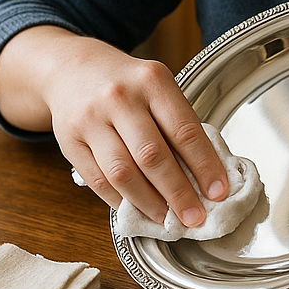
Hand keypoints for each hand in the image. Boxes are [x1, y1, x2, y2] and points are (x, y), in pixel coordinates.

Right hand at [0, 27, 229, 226]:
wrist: (74, 68)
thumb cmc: (127, 84)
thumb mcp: (157, 87)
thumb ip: (177, 123)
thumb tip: (204, 175)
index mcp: (152, 81)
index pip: (184, 130)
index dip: (204, 166)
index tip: (218, 192)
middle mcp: (120, 97)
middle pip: (153, 155)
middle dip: (178, 193)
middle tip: (195, 217)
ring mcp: (91, 119)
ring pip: (122, 173)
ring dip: (149, 203)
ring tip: (167, 219)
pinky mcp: (69, 141)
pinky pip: (98, 180)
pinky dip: (120, 201)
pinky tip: (137, 210)